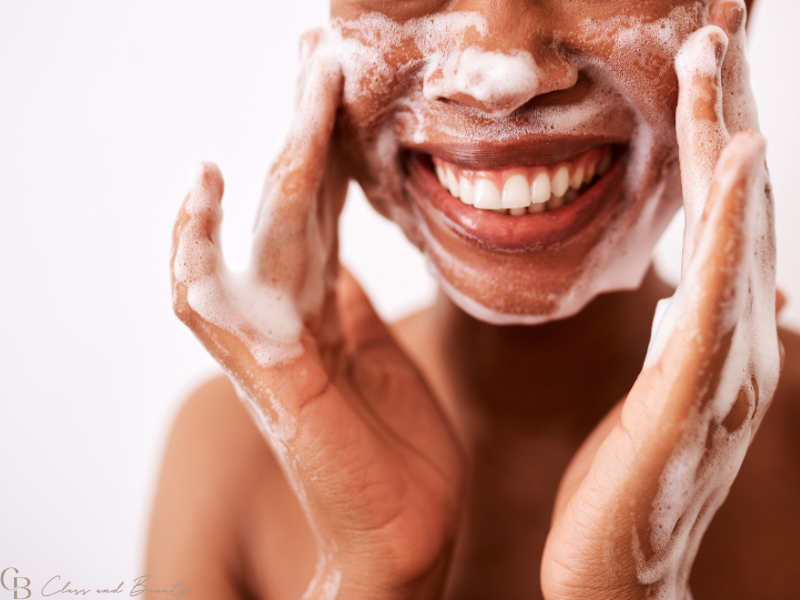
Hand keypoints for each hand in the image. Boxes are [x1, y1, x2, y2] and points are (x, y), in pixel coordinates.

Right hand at [170, 31, 464, 599]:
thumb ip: (349, 305)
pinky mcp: (274, 380)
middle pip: (291, 204)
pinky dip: (199, 248)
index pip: (318, 207)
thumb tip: (340, 256)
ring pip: (264, 235)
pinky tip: (206, 191)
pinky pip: (216, 305)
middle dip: (305, 129)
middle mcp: (290, 317)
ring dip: (279, 161)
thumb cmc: (396, 454)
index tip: (339, 85)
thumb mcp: (380, 357)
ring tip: (300, 89)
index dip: (326, 146)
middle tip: (319, 55)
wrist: (400, 538)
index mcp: (322, 310)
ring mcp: (274, 346)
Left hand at [541, 2, 781, 598]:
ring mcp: (726, 369)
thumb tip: (706, 286)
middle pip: (737, 206)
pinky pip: (714, 300)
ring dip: (731, 145)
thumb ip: (681, 333)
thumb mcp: (652, 392)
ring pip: (736, 237)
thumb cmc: (622, 483)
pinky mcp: (693, 401)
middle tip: (716, 24)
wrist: (617, 574)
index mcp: (715, 333)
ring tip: (717, 63)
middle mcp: (737, 339)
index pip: (719, 216)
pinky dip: (728, 229)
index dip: (716, 134)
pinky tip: (737, 166)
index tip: (699, 60)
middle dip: (730, 114)